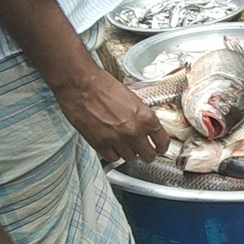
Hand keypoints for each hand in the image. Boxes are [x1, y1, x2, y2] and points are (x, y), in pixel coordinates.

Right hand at [54, 69, 168, 162]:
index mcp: (146, 118)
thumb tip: (146, 126)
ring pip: (130, 158)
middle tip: (145, 152)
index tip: (160, 148)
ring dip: (129, 153)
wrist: (80, 86)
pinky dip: (114, 154)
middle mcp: (134, 131)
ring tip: (126, 146)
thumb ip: (142, 115)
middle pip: (148, 155)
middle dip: (148, 154)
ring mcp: (117, 140)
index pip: (162, 141)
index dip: (162, 147)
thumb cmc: (103, 86)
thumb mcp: (133, 98)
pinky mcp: (100, 144)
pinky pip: (113, 158)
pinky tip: (113, 147)